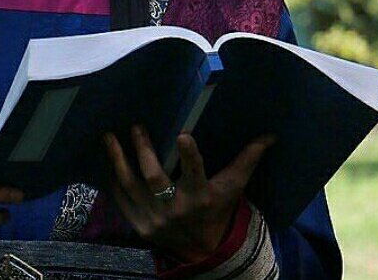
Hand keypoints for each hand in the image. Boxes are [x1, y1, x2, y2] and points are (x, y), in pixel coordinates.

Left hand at [103, 125, 275, 262]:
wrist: (202, 250)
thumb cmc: (218, 209)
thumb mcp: (233, 187)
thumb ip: (247, 160)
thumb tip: (269, 135)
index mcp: (201, 196)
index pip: (195, 173)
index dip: (189, 155)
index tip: (182, 135)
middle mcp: (176, 208)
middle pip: (154, 177)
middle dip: (144, 151)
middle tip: (136, 126)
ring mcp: (154, 218)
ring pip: (131, 185)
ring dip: (117, 159)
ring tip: (108, 136)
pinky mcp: (139, 225)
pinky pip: (121, 199)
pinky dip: (114, 179)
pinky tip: (107, 160)